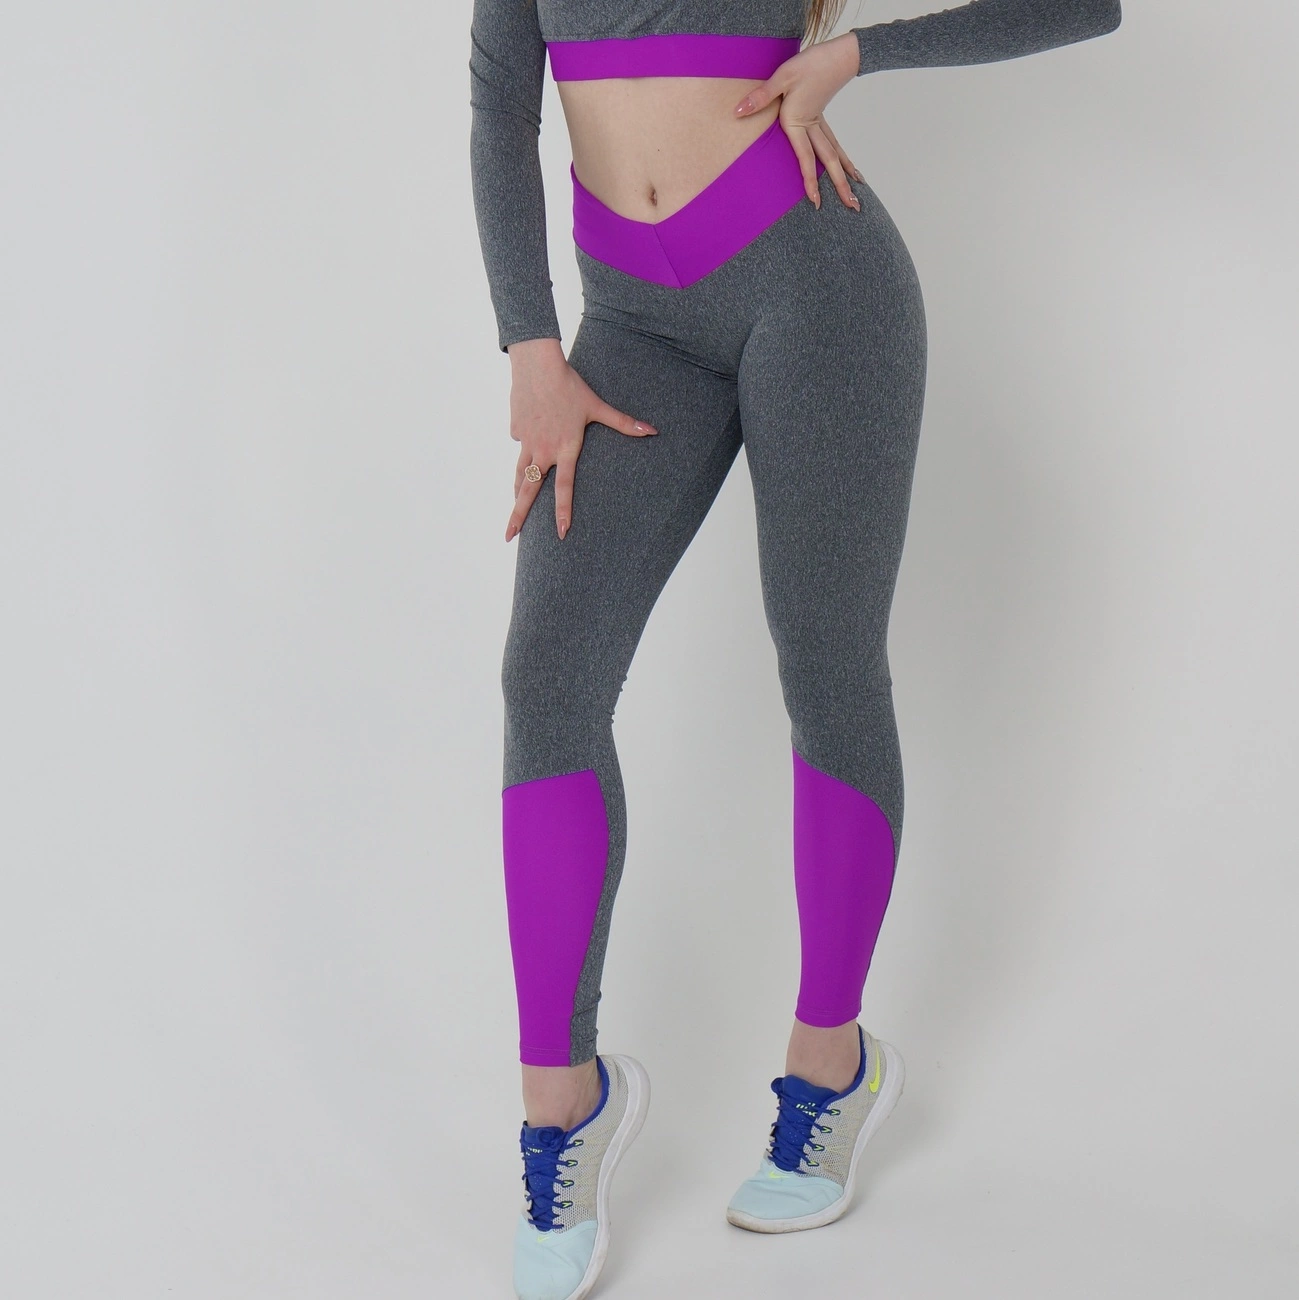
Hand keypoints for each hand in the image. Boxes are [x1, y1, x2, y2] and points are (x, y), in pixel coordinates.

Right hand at [504, 338, 657, 541]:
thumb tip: (652, 431)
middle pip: (527, 491)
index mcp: (565, 448)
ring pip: (519, 475)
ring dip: (516, 494)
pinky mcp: (516, 430)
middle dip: (517, 516)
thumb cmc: (569, 385)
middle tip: (509, 536)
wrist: (537, 365)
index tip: (561, 533)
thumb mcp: (597, 406)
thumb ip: (623, 423)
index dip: (563, 511)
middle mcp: (543, 450)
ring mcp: (526, 441)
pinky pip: (520, 444)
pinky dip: (525, 447)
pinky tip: (531, 432)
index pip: (564, 488)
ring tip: (513, 513)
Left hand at [734, 31, 862, 210]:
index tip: (815, 201)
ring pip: (835, 154)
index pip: (806, 157)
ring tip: (857, 194)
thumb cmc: (809, 64)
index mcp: (800, 121)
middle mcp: (813, 127)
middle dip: (840, 185)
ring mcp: (820, 123)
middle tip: (853, 207)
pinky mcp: (822, 118)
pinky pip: (834, 144)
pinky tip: (850, 169)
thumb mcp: (782, 77)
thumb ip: (761, 96)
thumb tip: (738, 111)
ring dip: (845, 175)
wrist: (836, 53)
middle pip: (829, 161)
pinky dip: (843, 159)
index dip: (810, 180)